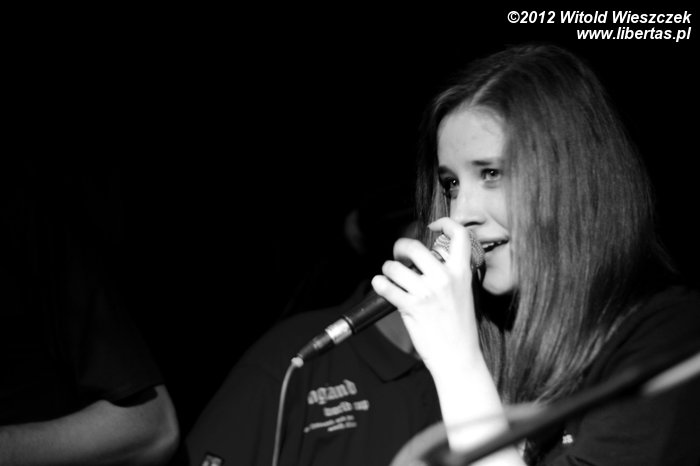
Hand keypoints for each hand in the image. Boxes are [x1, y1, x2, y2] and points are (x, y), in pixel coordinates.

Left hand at [371, 218, 481, 371]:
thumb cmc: (459, 328)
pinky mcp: (412, 307)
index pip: (459, 234)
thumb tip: (428, 260)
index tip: (433, 225)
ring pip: (394, 267)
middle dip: (400, 247)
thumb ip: (450, 274)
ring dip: (388, 270)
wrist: (459, 357)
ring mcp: (427, 292)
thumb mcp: (464, 293)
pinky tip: (382, 286)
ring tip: (391, 277)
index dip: (445, 223)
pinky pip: (385, 286)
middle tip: (399, 256)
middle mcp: (444, 278)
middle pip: (414, 246)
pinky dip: (379, 284)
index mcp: (461, 272)